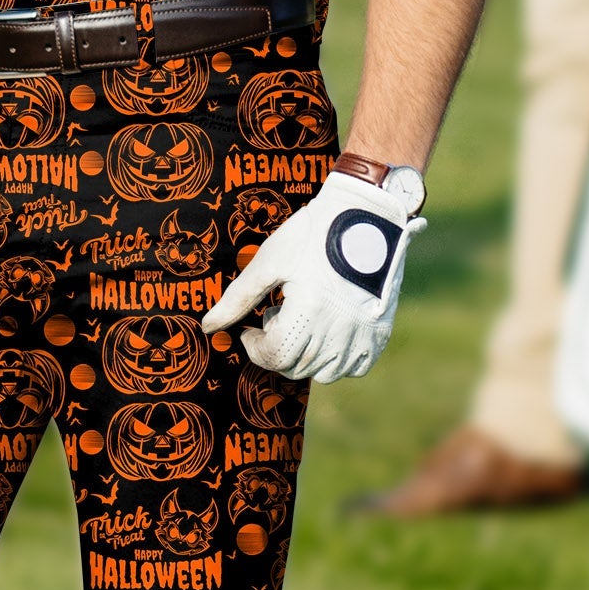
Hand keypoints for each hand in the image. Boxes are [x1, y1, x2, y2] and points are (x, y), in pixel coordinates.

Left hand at [202, 166, 427, 383]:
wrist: (366, 216)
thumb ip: (238, 298)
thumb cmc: (312, 234)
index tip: (251, 329)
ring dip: (304, 356)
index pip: (274, 356)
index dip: (254, 347)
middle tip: (277, 315)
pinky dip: (336, 359)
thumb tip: (208, 327)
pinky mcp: (380, 333)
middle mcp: (338, 330)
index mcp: (308, 311)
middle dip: (276, 348)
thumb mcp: (270, 261)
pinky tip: (327, 330)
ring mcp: (362, 334)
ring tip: (302, 320)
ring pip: (324, 373)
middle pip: (296, 367)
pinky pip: (354, 367)